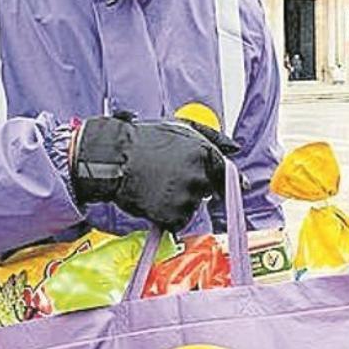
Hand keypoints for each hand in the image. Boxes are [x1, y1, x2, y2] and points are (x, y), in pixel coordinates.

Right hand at [69, 114, 238, 230]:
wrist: (114, 157)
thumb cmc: (144, 139)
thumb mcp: (182, 127)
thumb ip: (213, 137)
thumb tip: (235, 148)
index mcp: (204, 153)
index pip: (225, 173)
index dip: (223, 182)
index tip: (223, 190)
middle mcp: (199, 176)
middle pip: (205, 190)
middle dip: (191, 187)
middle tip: (167, 177)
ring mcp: (186, 196)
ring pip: (191, 206)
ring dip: (177, 201)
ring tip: (156, 185)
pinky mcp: (173, 214)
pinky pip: (177, 220)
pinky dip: (167, 215)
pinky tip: (153, 199)